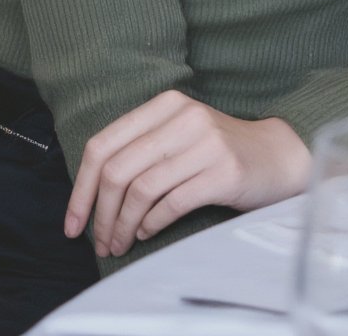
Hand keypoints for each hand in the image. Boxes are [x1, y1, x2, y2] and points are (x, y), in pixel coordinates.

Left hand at [63, 91, 311, 256]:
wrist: (275, 156)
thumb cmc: (216, 151)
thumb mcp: (177, 135)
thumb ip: (140, 150)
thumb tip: (91, 194)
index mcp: (165, 104)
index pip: (103, 144)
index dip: (81, 188)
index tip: (73, 223)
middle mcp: (183, 117)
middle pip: (118, 169)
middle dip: (100, 214)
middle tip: (99, 242)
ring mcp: (205, 143)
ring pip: (141, 190)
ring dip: (123, 226)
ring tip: (120, 244)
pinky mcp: (223, 171)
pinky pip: (172, 203)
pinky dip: (151, 224)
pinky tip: (147, 233)